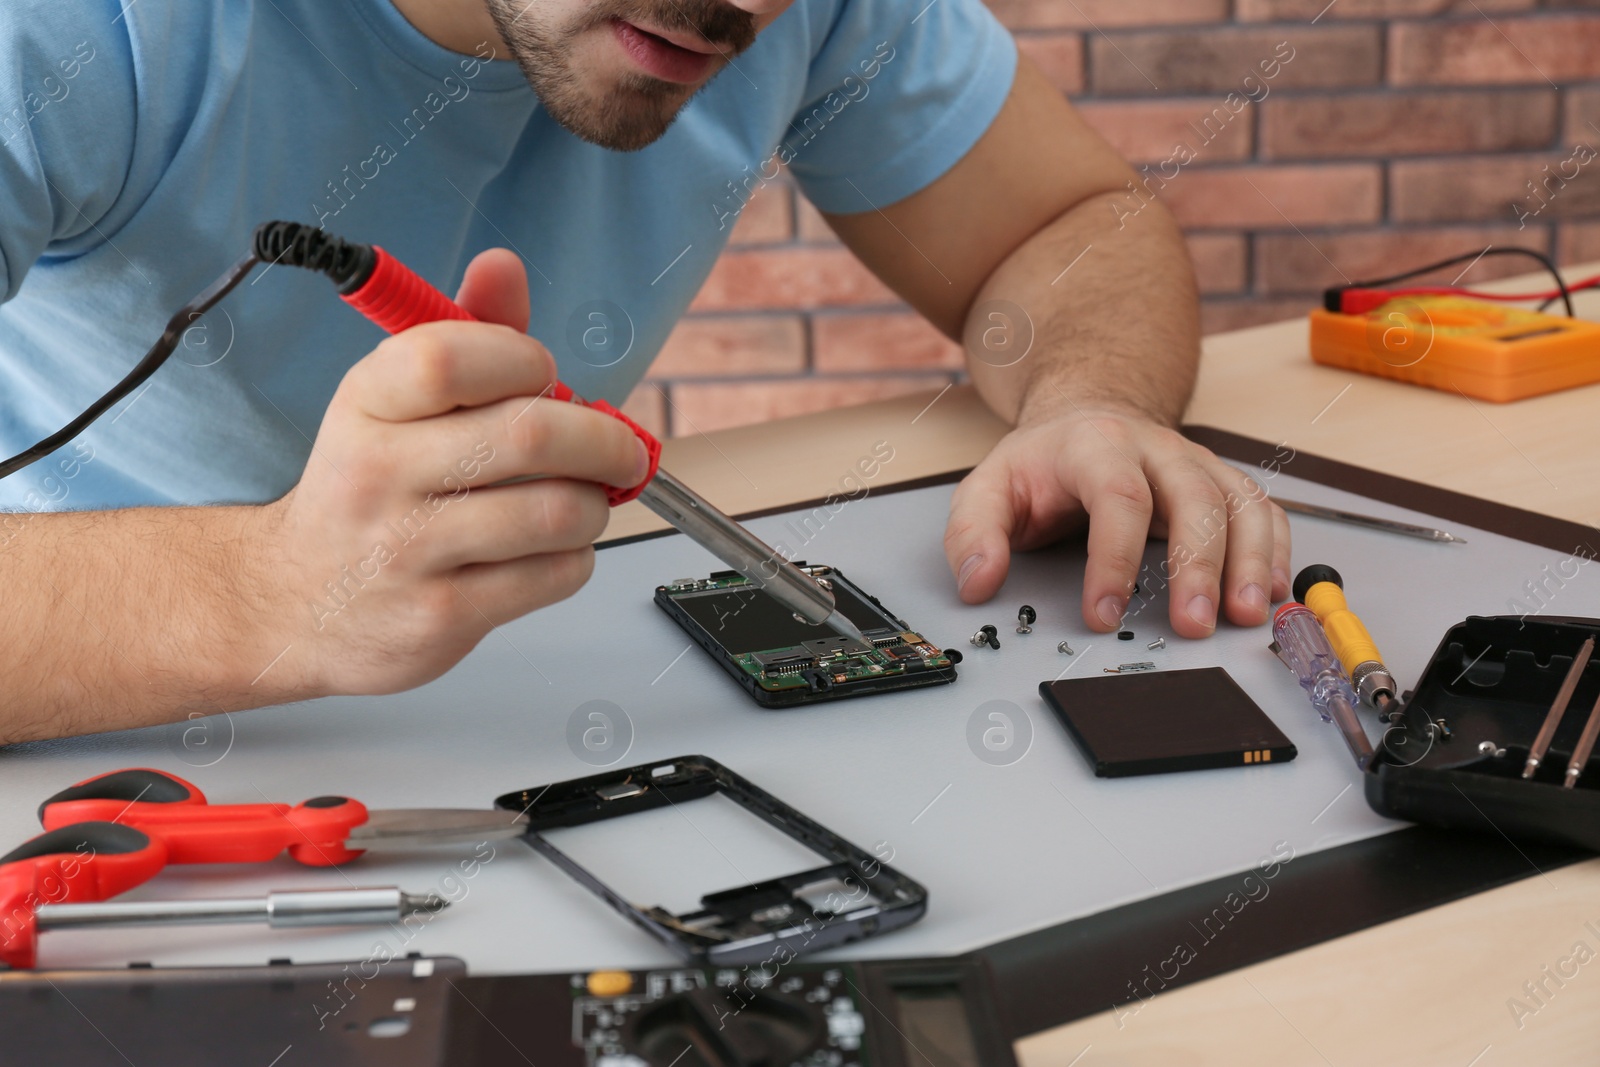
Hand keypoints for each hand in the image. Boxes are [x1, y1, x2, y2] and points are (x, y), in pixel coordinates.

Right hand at [243, 249, 647, 695]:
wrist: (295, 605)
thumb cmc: (367, 492)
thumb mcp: (396, 403)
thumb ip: (462, 335)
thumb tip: (504, 267)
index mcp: (367, 404)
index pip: (452, 355)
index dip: (525, 358)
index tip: (546, 376)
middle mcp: (380, 474)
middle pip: (531, 436)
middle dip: (604, 440)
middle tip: (620, 449)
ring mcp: (408, 551)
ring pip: (556, 512)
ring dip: (593, 504)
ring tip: (579, 503)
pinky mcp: (441, 616)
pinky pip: (553, 575)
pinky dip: (575, 559)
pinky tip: (549, 552)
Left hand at [942, 408, 1290, 638]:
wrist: (1087, 416)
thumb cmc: (1042, 464)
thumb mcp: (989, 489)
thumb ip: (974, 535)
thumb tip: (979, 582)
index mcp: (1095, 446)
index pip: (1116, 497)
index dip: (1114, 559)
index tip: (1104, 613)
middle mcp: (1157, 450)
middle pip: (1192, 499)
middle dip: (1197, 566)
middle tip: (1192, 626)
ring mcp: (1197, 464)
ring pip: (1240, 502)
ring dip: (1250, 561)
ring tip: (1245, 615)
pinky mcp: (1223, 484)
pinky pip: (1264, 511)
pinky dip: (1276, 550)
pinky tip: (1270, 591)